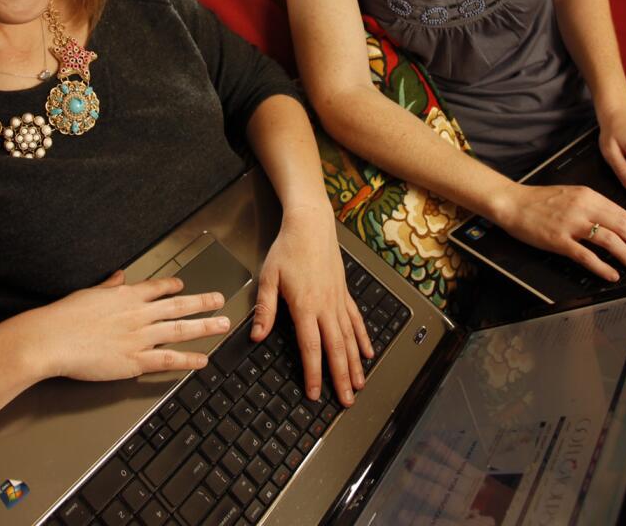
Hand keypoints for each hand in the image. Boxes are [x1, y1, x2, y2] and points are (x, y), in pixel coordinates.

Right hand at [20, 270, 229, 381]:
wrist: (52, 338)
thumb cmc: (63, 317)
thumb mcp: (87, 293)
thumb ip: (107, 287)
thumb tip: (117, 277)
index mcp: (125, 296)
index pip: (156, 288)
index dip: (173, 287)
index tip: (183, 286)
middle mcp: (138, 314)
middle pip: (178, 306)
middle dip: (202, 302)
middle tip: (220, 300)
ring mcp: (140, 337)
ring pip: (180, 329)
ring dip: (204, 327)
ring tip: (222, 324)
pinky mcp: (135, 360)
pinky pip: (169, 360)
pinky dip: (188, 360)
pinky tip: (202, 360)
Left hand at [251, 208, 372, 406]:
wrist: (311, 225)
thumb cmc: (287, 249)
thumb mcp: (268, 277)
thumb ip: (265, 309)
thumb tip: (257, 336)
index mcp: (305, 306)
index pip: (311, 347)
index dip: (314, 373)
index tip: (316, 393)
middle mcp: (326, 307)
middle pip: (336, 349)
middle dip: (341, 377)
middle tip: (346, 401)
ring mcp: (338, 300)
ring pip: (350, 339)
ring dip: (355, 364)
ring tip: (359, 385)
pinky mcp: (344, 293)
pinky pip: (356, 321)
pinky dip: (363, 339)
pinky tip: (368, 353)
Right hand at [495, 182, 625, 281]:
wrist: (512, 203)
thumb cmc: (539, 200)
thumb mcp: (571, 194)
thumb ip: (592, 205)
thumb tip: (615, 222)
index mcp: (588, 196)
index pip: (623, 213)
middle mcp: (583, 208)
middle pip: (621, 227)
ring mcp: (571, 225)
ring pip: (609, 240)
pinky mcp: (559, 241)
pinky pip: (587, 257)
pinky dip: (603, 267)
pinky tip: (611, 274)